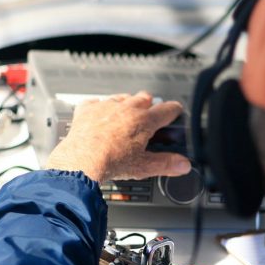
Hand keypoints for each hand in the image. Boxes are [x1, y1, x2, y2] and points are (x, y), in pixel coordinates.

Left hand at [45, 91, 191, 182]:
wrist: (81, 162)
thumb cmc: (110, 163)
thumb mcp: (143, 167)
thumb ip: (166, 164)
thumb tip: (183, 165)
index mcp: (144, 120)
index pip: (167, 109)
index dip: (174, 110)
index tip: (175, 111)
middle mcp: (127, 108)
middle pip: (145, 97)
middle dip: (149, 105)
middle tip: (148, 117)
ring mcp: (106, 106)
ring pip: (122, 97)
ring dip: (126, 104)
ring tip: (125, 117)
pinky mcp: (88, 109)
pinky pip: (96, 102)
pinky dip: (100, 108)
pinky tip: (100, 117)